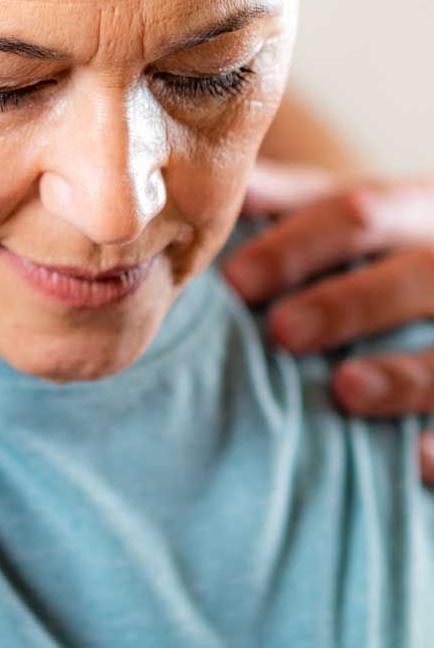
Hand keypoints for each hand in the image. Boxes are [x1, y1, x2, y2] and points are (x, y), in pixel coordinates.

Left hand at [224, 160, 433, 482]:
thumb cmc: (400, 250)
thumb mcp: (366, 217)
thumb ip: (298, 201)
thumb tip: (232, 187)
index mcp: (420, 208)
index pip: (358, 211)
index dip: (297, 245)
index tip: (237, 282)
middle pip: (415, 274)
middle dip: (348, 304)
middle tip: (282, 333)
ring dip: (405, 372)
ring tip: (346, 390)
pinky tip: (416, 461)